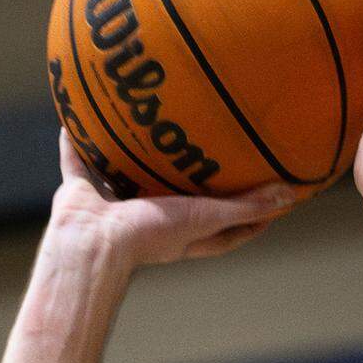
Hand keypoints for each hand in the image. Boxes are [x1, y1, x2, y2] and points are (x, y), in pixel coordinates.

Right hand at [49, 130, 295, 268]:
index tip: (273, 199)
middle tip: (215, 155)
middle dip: (194, 183)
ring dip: (134, 158)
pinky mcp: (82, 194)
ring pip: (128, 177)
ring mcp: (115, 207)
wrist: (93, 245)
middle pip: (179, 201)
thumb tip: (288, 196)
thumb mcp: (205, 218)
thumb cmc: (151, 236)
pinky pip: (78, 161)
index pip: (226, 228)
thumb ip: (244, 207)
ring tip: (147, 126)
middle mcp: (152, 221)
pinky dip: (74, 143)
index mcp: (183, 234)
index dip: (251, 217)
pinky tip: (74, 118)